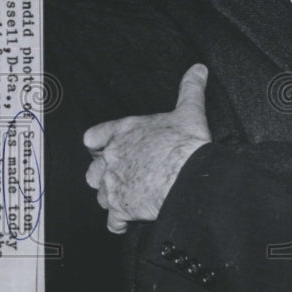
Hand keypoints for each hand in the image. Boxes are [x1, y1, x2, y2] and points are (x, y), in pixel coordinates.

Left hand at [83, 64, 211, 233]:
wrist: (188, 177)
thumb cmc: (185, 144)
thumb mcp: (190, 110)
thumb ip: (190, 88)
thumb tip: (199, 69)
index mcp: (123, 132)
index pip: (93, 137)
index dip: (98, 144)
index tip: (106, 148)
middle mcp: (112, 158)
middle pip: (93, 170)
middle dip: (105, 174)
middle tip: (124, 175)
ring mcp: (114, 184)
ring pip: (101, 195)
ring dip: (112, 197)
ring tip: (129, 197)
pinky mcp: (121, 208)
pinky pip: (112, 220)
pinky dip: (120, 222)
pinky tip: (130, 220)